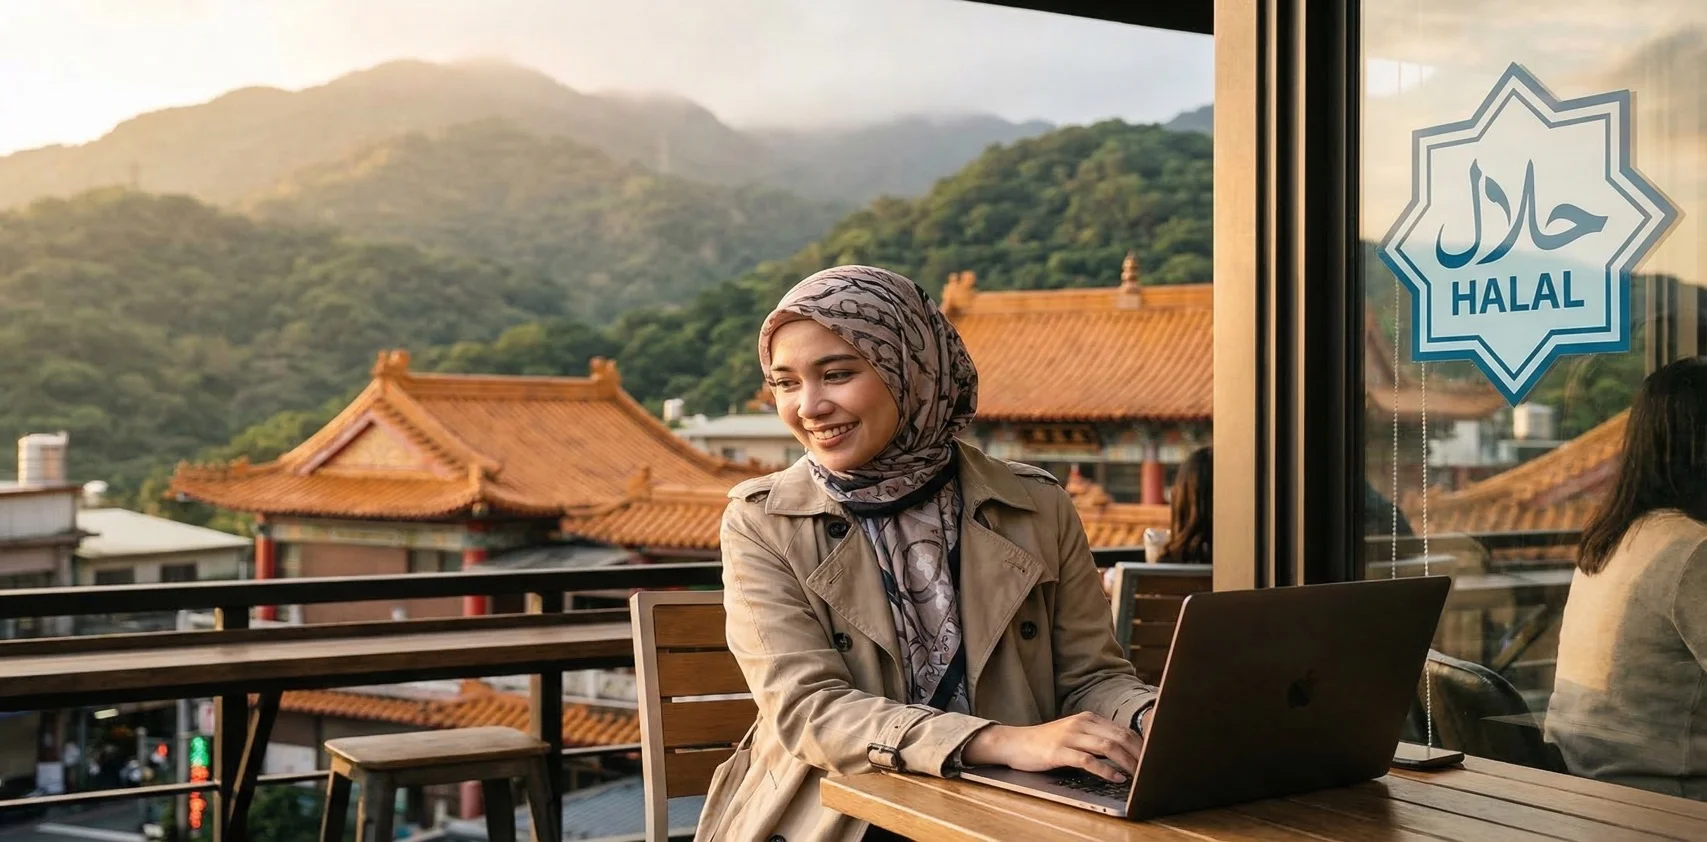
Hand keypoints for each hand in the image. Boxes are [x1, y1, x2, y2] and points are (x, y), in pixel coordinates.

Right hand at [961, 712, 1142, 782]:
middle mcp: (1081, 723)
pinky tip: (1115, 778)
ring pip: (1107, 746)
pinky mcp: (1059, 751)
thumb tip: (1123, 751)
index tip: (1152, 758)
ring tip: (1138, 775)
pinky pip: (1088, 760)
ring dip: (1127, 762)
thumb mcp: (1073, 734)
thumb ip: (1095, 738)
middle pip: (1119, 736)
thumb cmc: (1046, 742)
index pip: (1122, 729)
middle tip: (1150, 769)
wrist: (1015, 743)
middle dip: (1139, 753)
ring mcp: (1070, 736)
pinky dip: (1105, 770)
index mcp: (1087, 718)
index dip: (1140, 744)